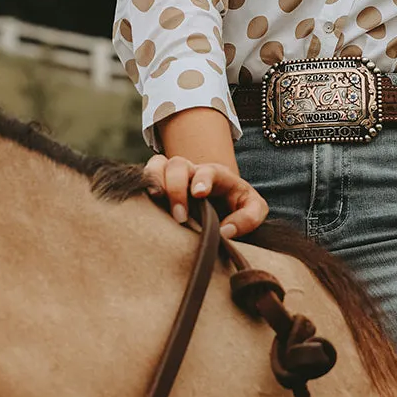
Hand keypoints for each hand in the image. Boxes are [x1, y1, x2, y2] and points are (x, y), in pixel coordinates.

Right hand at [143, 153, 269, 241]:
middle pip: (179, 165)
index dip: (203, 180)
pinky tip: (144, 201)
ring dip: (155, 180)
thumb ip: (249, 218)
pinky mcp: (159, 185)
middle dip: (177, 187)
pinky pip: (146, 174)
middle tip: (180, 216)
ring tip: (156, 200)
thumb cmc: (238, 206)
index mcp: (218, 176)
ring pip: (159, 164)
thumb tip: (226, 231)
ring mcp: (174, 176)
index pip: (208, 171)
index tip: (199, 195)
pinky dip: (143, 183)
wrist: (222, 204)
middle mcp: (193, 172)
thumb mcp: (254, 210)